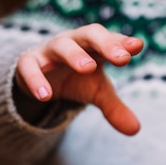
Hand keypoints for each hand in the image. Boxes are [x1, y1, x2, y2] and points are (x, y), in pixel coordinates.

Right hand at [15, 24, 143, 134]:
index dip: (123, 42)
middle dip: (106, 44)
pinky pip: (29, 66)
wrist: (41, 79)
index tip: (137, 46)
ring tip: (88, 68)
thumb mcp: (97, 92)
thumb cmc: (77, 78)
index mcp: (96, 46)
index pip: (112, 39)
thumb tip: (135, 130)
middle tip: (122, 57)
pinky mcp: (28, 62)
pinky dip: (36, 78)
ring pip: (62, 46)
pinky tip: (45, 95)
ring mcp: (51, 50)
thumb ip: (115, 108)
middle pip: (90, 34)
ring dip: (75, 55)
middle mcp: (75, 42)